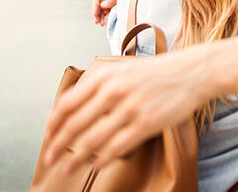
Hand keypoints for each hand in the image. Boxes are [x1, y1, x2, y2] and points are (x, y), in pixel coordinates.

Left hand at [43, 50, 209, 169]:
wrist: (190, 73)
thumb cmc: (156, 73)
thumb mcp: (121, 69)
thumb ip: (98, 85)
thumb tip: (73, 107)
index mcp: (103, 76)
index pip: (67, 104)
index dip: (53, 124)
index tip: (47, 136)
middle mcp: (113, 91)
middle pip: (74, 124)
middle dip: (57, 145)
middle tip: (49, 157)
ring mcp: (129, 108)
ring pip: (92, 140)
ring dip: (76, 157)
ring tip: (67, 167)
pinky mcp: (145, 123)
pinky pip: (116, 147)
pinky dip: (102, 159)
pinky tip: (95, 164)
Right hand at [92, 0, 122, 25]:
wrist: (139, 0)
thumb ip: (111, 0)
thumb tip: (102, 5)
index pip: (97, 0)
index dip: (95, 7)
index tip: (95, 15)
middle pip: (98, 6)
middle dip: (97, 14)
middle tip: (97, 22)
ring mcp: (110, 3)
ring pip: (101, 11)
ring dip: (100, 17)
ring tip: (101, 24)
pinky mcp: (112, 8)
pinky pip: (105, 14)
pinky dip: (104, 18)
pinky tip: (104, 23)